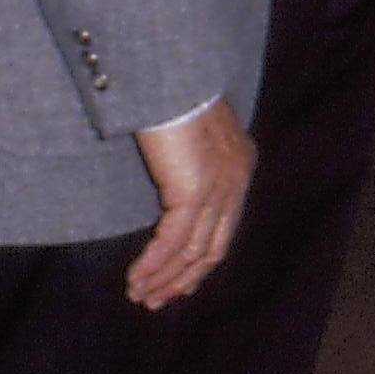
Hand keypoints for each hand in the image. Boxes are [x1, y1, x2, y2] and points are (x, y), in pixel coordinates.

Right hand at [124, 100, 256, 307]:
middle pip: (212, 248)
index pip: (224, 228)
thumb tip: (169, 169)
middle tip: (157, 299)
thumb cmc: (172, 89)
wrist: (172, 74)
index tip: (179, 280)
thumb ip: (187, 153)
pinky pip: (171, 242)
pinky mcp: (192, 193)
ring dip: (164, 277)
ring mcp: (217, 189)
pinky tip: (135, 279)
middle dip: (183, 278)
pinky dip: (153, 264)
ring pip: (192, 251)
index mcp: (238, 165)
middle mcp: (235, 182)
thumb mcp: (188, 125)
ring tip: (140, 295)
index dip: (200, 259)